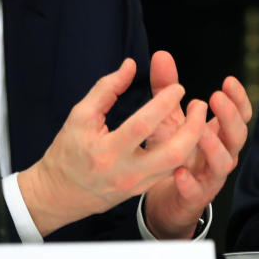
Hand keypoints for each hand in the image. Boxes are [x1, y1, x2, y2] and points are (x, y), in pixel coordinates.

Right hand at [18, 57, 206, 235]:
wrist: (58, 194)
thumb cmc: (68, 151)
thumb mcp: (80, 115)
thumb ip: (106, 88)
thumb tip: (131, 65)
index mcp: (107, 151)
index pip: (142, 125)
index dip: (162, 103)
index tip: (178, 87)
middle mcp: (125, 172)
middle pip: (172, 153)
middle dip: (192, 127)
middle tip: (200, 105)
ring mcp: (136, 185)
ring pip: (176, 164)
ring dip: (193, 139)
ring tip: (198, 116)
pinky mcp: (141, 190)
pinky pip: (170, 171)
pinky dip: (184, 151)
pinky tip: (188, 134)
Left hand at [142, 50, 251, 238]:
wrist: (165, 198)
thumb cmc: (172, 153)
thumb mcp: (169, 118)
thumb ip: (166, 89)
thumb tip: (161, 54)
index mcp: (219, 134)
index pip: (240, 115)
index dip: (239, 99)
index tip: (228, 81)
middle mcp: (221, 155)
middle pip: (237, 136)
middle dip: (230, 116)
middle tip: (216, 97)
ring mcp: (210, 178)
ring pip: (223, 164)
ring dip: (214, 147)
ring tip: (201, 133)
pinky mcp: (194, 198)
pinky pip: (196, 192)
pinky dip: (190, 183)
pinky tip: (179, 173)